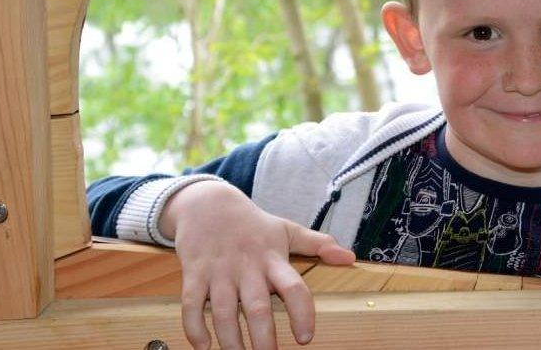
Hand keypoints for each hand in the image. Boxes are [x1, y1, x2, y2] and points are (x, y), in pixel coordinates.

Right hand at [160, 181, 355, 348]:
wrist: (208, 204)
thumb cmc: (253, 223)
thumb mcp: (287, 229)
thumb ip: (317, 244)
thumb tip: (350, 257)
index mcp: (273, 259)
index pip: (294, 287)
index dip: (302, 313)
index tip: (305, 338)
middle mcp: (247, 268)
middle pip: (257, 308)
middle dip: (263, 338)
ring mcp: (219, 272)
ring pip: (223, 312)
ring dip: (230, 340)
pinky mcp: (194, 274)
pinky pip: (191, 305)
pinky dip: (195, 328)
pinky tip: (204, 346)